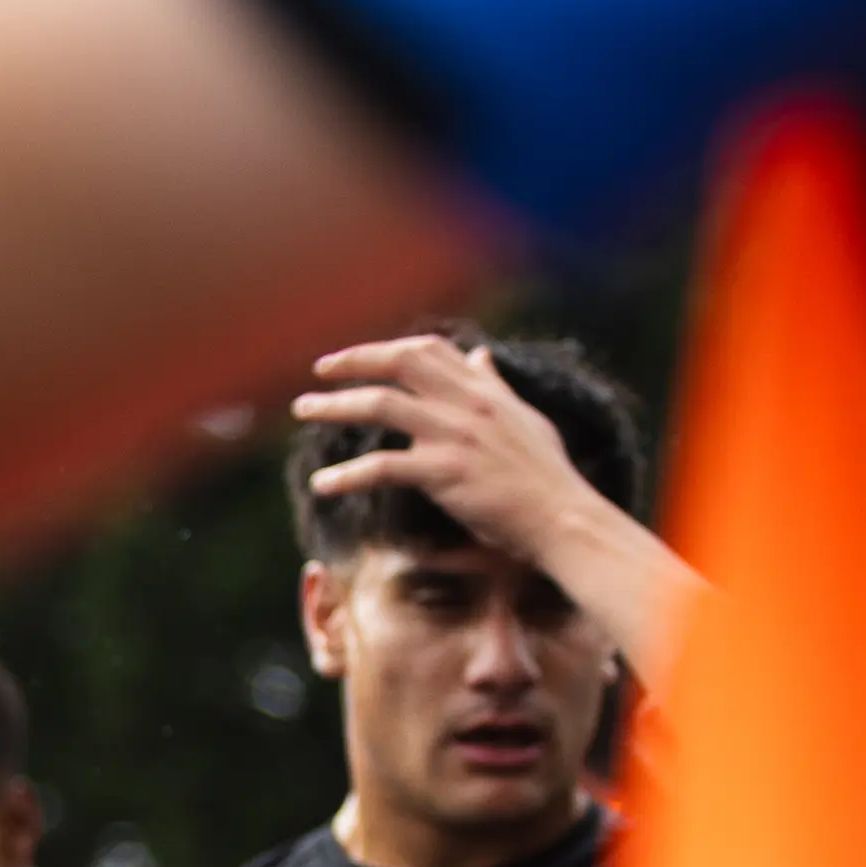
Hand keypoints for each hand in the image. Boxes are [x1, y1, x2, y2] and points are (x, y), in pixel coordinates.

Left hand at [293, 336, 606, 574]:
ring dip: (335, 406)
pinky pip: (382, 466)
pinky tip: (322, 485)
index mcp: (483, 390)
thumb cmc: (544, 475)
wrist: (561, 518)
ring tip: (304, 409)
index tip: (351, 358)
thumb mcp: (524, 419)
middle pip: (400, 362)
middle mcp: (467, 403)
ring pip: (381, 404)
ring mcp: (455, 435)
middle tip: (317, 372)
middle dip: (353, 361)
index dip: (384, 348)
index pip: (428, 349)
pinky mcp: (444, 472)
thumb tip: (481, 355)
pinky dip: (346, 474)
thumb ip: (495, 387)